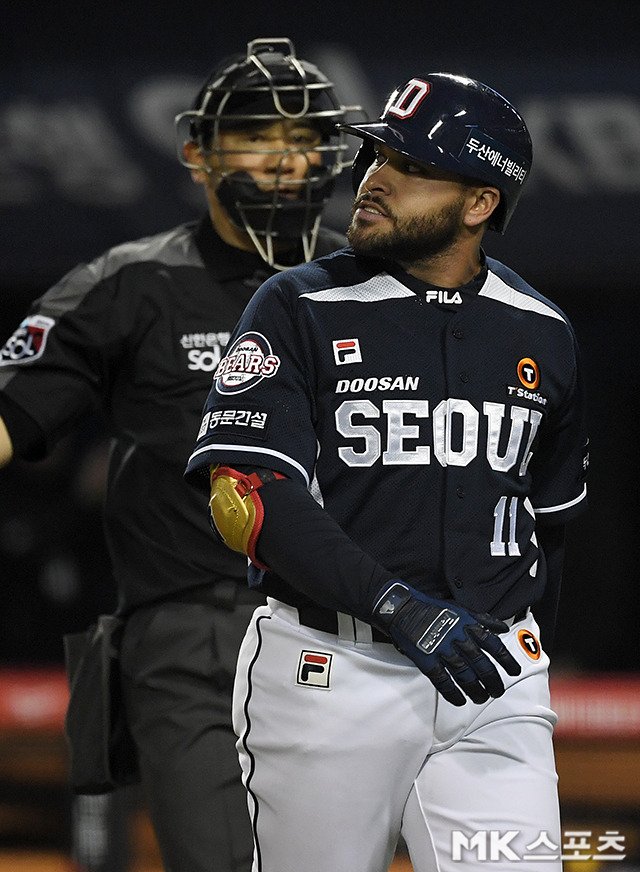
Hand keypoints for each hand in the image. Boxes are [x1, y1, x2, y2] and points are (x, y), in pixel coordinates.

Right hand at [372, 581, 520, 705]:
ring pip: (465, 676)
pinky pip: (443, 681)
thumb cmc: (433, 609)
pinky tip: (460, 701)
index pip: (493, 646)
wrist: (404, 610)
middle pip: (482, 665)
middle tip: (498, 691)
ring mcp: (442, 651)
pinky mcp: (427, 660)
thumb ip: (483, 620)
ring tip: (481, 698)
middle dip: (493, 681)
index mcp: (468, 626)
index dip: (506, 661)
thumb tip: (503, 629)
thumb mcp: (462, 608)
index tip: (514, 672)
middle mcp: (458, 639)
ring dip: (476, 690)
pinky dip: (452, 693)